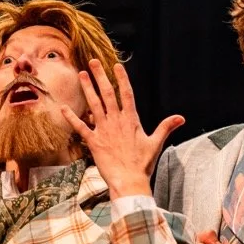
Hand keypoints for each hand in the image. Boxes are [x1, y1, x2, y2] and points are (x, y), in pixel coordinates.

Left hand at [61, 60, 184, 198]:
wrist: (129, 181)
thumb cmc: (143, 165)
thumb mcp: (155, 144)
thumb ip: (166, 127)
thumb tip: (181, 118)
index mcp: (131, 120)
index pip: (126, 94)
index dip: (122, 79)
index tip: (116, 66)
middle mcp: (116, 122)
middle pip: (107, 94)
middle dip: (100, 76)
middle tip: (93, 62)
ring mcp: (104, 130)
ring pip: (94, 105)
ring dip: (87, 89)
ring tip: (81, 74)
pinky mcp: (94, 142)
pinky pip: (80, 127)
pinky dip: (71, 117)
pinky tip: (63, 107)